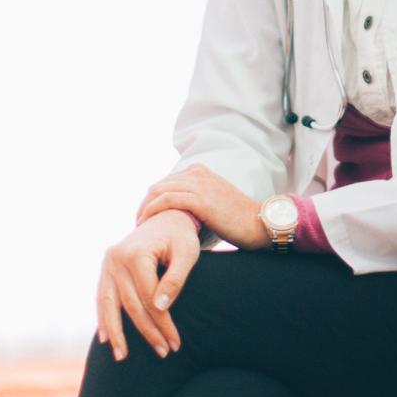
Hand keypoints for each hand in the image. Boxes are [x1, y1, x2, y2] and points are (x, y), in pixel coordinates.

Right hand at [97, 210, 200, 361]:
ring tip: (122, 357)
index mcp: (136, 254)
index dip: (163, 323)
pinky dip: (104, 318)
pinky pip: (102, 297)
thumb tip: (160, 307)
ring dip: (117, 332)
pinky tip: (106, 338)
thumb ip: (175, 279)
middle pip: (131, 304)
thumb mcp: (187, 254)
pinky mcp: (106, 267)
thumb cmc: (181, 237)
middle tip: (163, 352)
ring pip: (110, 304)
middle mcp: (116, 258)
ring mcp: (108, 263)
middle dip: (148, 331)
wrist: (166, 217)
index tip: (176, 342)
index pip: (149, 298)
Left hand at [136, 165, 268, 250]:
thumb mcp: (213, 202)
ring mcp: (199, 184)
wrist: (259, 222)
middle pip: (158, 185)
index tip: (145, 216)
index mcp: (200, 171)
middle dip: (144, 203)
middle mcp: (198, 173)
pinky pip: (167, 200)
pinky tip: (146, 223)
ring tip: (139, 225)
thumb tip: (177, 214)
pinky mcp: (200, 199)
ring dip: (144, 208)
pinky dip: (152, 210)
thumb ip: (196, 201)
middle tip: (138, 222)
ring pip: (159, 191)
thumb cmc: (237, 219)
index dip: (152, 199)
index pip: (165, 182)